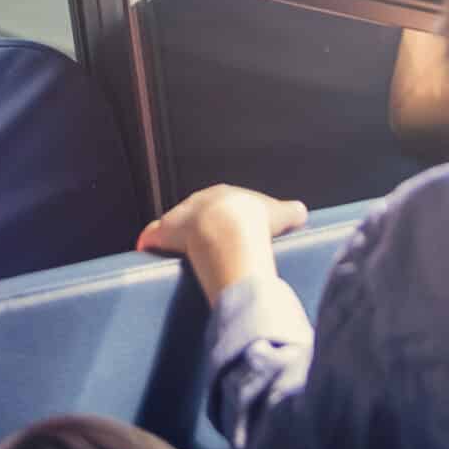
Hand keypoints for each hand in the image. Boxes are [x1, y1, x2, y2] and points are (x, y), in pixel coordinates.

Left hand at [138, 184, 307, 296]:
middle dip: (198, 227)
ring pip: (172, 224)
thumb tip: (301, 212)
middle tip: (206, 248)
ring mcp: (179, 217)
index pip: (220, 205)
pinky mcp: (165, 233)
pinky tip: (147, 251)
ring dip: (173, 236)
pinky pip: (152, 237)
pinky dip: (149, 243)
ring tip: (180, 253)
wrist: (233, 230)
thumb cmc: (257, 223)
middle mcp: (198, 201)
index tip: (228, 234)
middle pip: (194, 214)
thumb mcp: (281, 214)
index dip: (224, 220)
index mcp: (224, 195)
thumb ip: (291, 212)